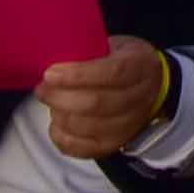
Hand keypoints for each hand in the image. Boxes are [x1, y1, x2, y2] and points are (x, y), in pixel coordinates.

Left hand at [39, 36, 178, 160]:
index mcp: (140, 66)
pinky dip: (61, 136)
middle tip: (42, 88)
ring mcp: (127, 126)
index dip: (77, 75)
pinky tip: (57, 122)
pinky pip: (80, 147)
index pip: (111, 73)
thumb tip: (53, 58)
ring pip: (86, 126)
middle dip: (60, 97)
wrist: (150, 87)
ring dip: (59, 114)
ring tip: (50, 102)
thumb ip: (89, 50)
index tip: (50, 73)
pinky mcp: (112, 145)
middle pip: (95, 104)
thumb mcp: (114, 45)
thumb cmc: (124, 61)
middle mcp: (139, 99)